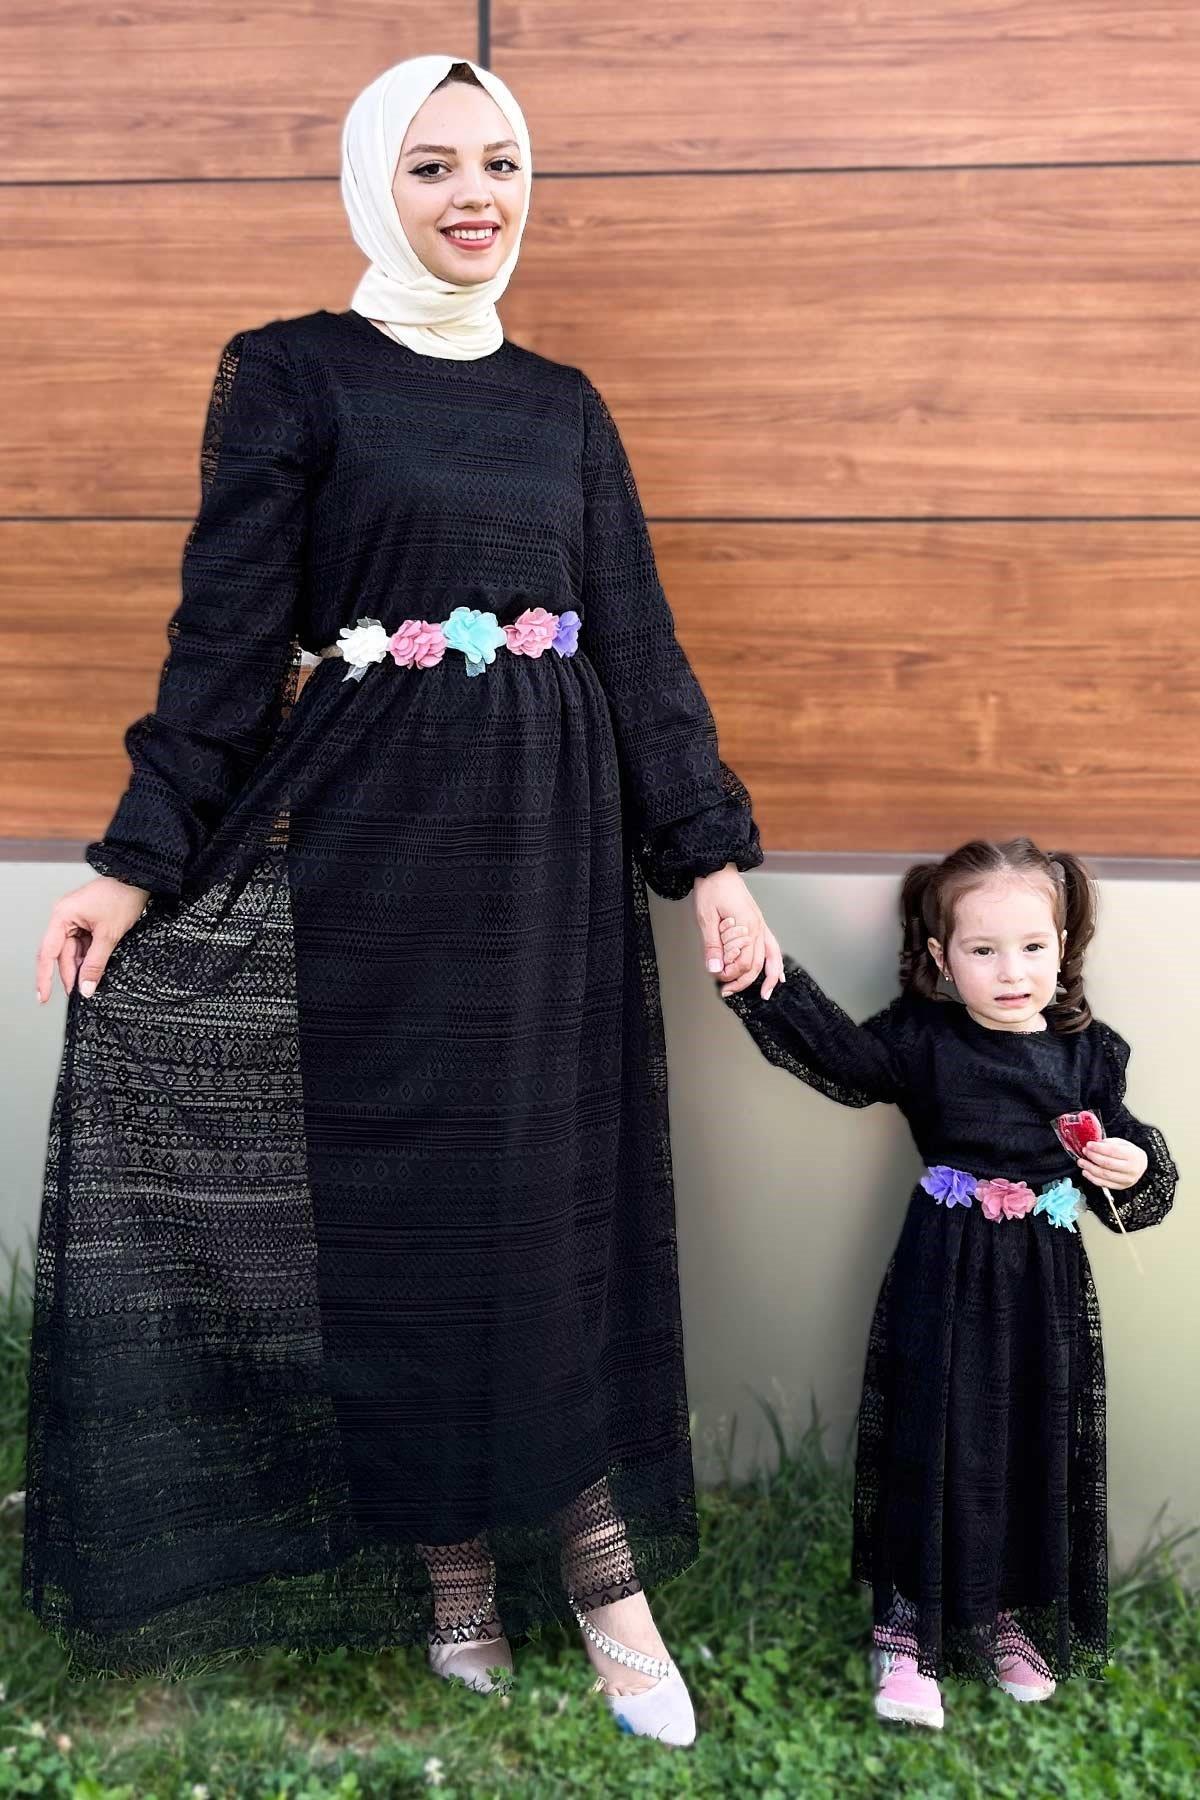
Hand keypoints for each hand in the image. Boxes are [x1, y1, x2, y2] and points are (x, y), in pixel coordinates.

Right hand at [35, 875, 151, 1003]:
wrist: (139, 880)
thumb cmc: (123, 897)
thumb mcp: (109, 935)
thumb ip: (96, 963)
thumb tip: (86, 987)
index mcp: (63, 915)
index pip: (48, 953)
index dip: (45, 977)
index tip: (44, 996)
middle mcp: (65, 917)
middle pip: (62, 954)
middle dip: (71, 974)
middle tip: (80, 994)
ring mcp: (75, 919)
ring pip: (74, 951)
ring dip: (82, 967)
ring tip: (91, 983)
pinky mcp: (86, 921)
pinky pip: (83, 945)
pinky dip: (89, 958)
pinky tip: (96, 970)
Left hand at [691, 864, 782, 998]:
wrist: (717, 868)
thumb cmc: (712, 888)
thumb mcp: (706, 918)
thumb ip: (712, 945)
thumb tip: (714, 968)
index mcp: (746, 926)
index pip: (742, 962)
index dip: (730, 974)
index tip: (717, 978)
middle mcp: (758, 927)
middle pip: (757, 964)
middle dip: (744, 981)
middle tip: (728, 991)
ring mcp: (760, 925)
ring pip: (771, 957)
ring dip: (769, 976)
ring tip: (767, 992)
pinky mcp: (758, 923)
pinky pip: (772, 946)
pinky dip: (776, 961)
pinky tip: (778, 972)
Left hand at [1075, 1136, 1147, 1190]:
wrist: (1140, 1166)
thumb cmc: (1129, 1153)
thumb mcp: (1122, 1143)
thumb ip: (1109, 1143)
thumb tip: (1094, 1144)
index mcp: (1132, 1155)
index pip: (1113, 1151)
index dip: (1099, 1148)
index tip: (1089, 1145)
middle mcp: (1131, 1169)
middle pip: (1107, 1164)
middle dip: (1093, 1157)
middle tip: (1084, 1152)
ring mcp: (1126, 1180)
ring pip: (1104, 1175)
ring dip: (1090, 1168)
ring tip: (1081, 1162)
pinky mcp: (1120, 1187)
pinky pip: (1104, 1184)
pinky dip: (1092, 1178)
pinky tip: (1085, 1172)